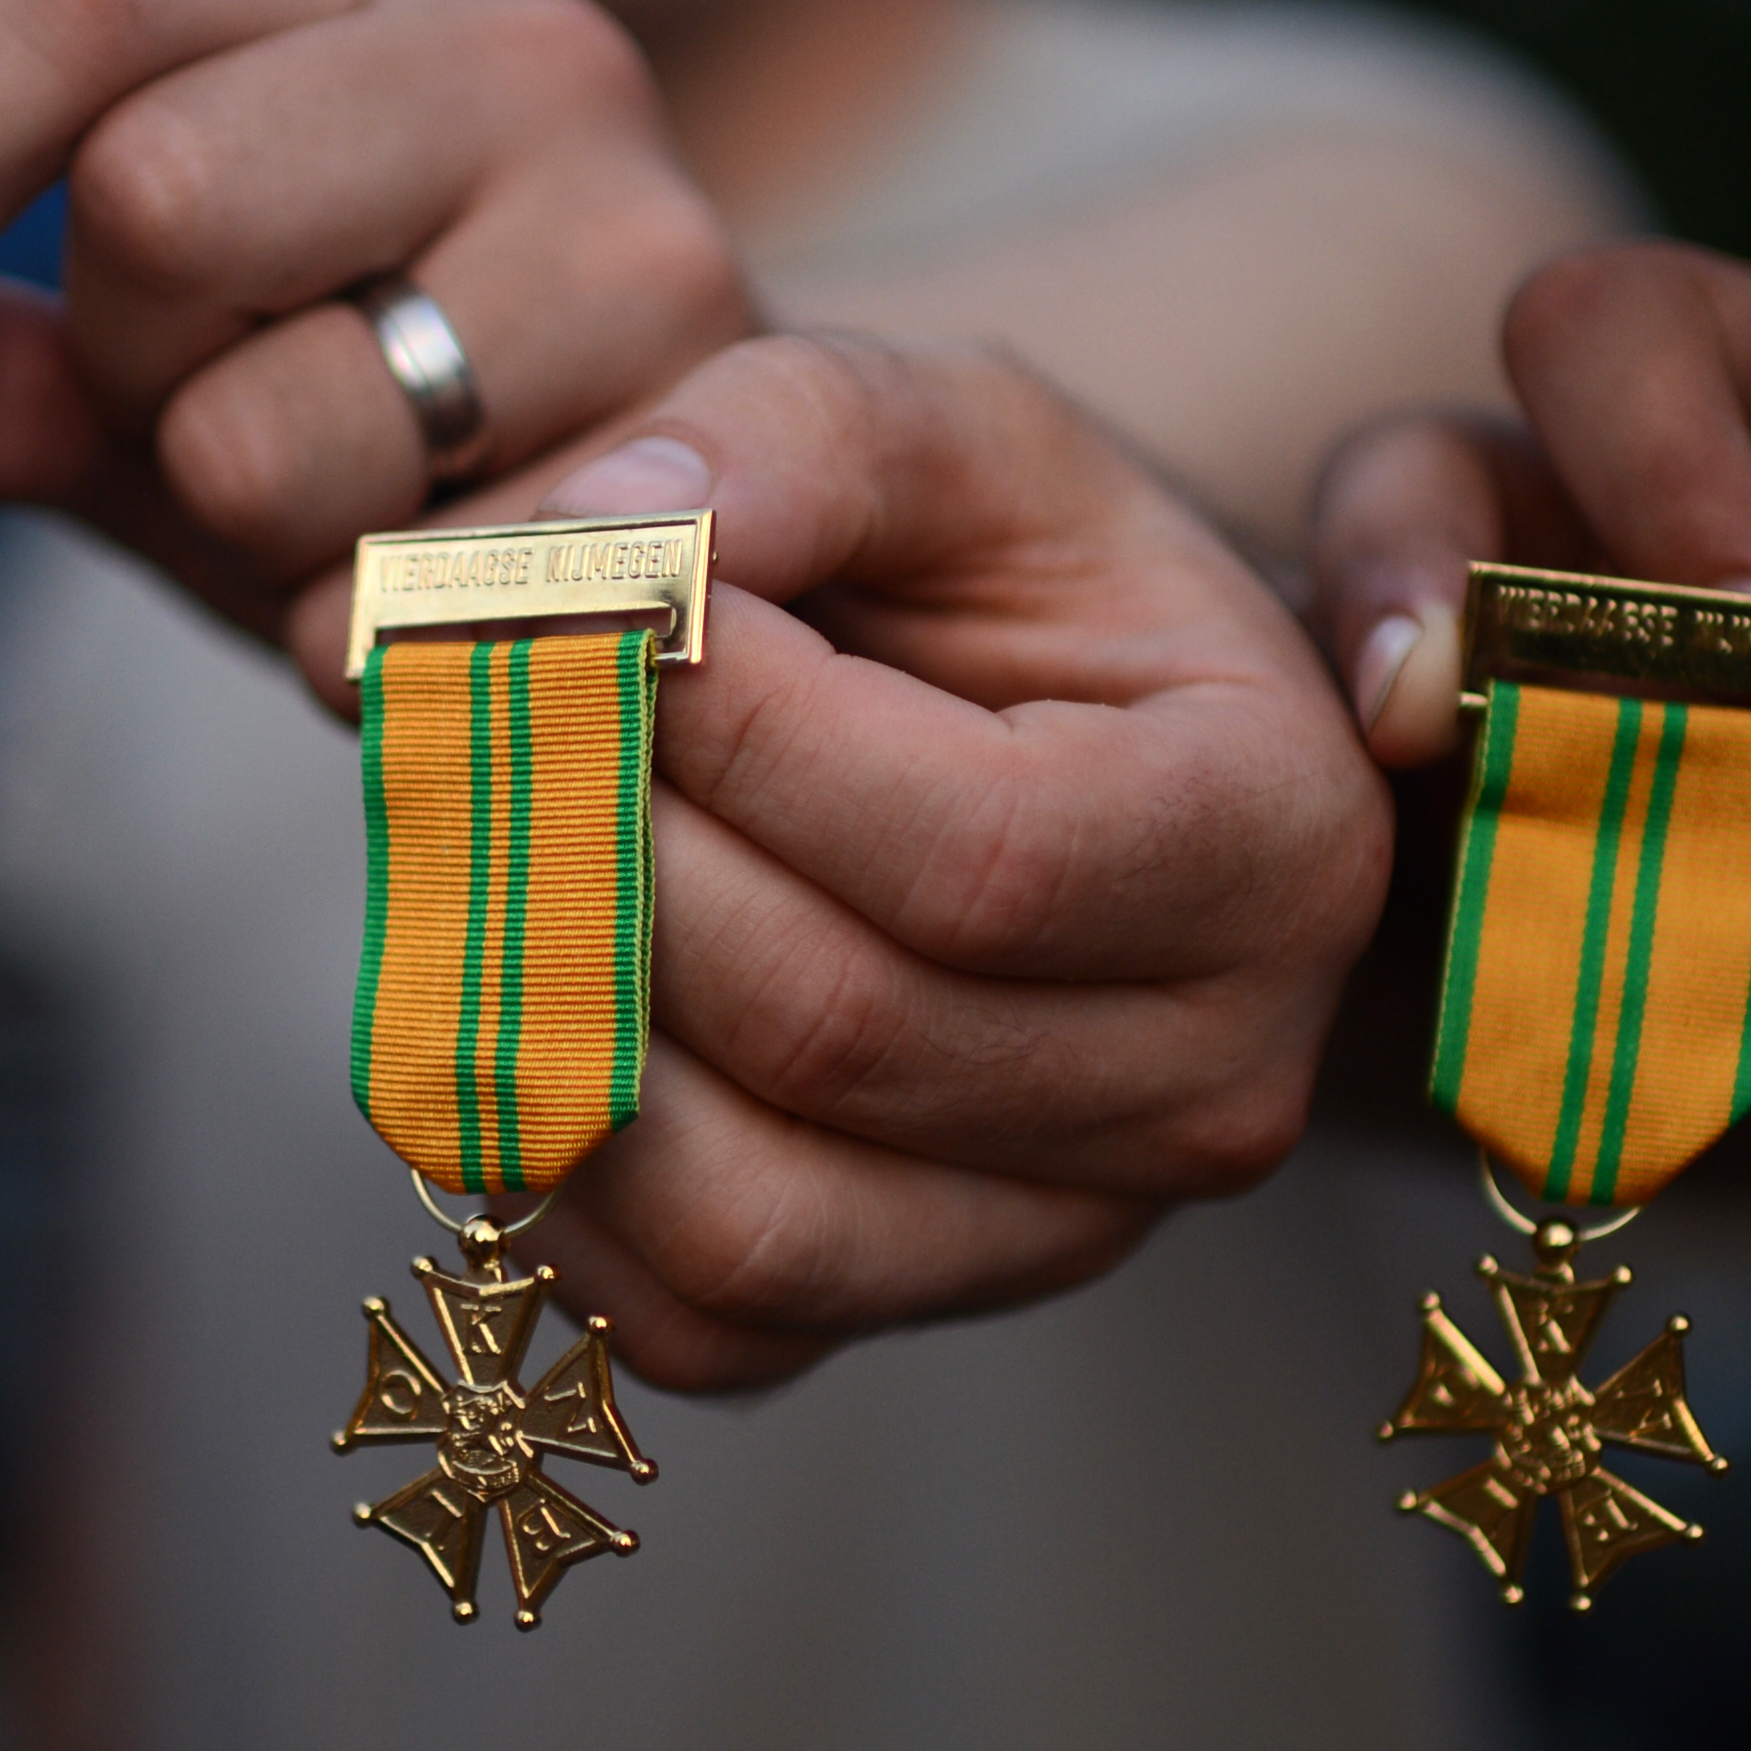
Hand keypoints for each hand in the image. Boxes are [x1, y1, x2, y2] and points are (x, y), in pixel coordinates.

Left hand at [0, 0, 758, 650]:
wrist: (727, 561)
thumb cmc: (414, 448)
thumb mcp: (185, 382)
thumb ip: (17, 366)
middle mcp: (521, 50)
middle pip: (157, 195)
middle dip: (136, 367)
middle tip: (214, 429)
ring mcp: (641, 230)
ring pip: (267, 423)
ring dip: (251, 531)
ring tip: (351, 525)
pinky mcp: (713, 438)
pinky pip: (398, 595)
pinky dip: (359, 643)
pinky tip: (430, 612)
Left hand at [493, 337, 1387, 1391]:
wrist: (1039, 731)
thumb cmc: (1006, 575)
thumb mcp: (946, 434)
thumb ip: (790, 437)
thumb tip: (605, 546)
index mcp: (1276, 845)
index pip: (971, 852)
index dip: (736, 734)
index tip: (585, 600)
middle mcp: (1211, 1085)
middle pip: (836, 1027)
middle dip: (609, 855)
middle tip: (473, 711)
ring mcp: (1065, 1232)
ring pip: (748, 1209)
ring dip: (556, 1025)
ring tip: (483, 847)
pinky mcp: (906, 1309)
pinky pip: (694, 1315)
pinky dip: (558, 1179)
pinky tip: (518, 998)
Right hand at [1311, 244, 1750, 1135]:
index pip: (1624, 337)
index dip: (1652, 451)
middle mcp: (1607, 522)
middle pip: (1418, 473)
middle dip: (1404, 575)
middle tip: (1432, 718)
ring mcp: (1524, 687)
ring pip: (1348, 662)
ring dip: (1362, 750)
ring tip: (1424, 847)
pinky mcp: (1488, 848)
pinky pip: (1378, 862)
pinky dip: (1386, 914)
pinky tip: (1461, 986)